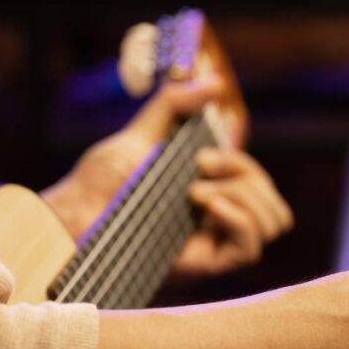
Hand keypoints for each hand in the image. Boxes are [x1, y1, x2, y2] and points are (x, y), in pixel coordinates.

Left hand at [43, 78, 292, 277]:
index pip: (261, 185)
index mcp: (214, 194)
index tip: (201, 155)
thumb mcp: (142, 132)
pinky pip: (250, 249)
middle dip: (249, 177)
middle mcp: (219, 222)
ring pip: (272, 225)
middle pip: (275, 206)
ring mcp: (214, 244)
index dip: (243, 165)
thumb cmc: (100, 179)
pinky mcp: (205, 265)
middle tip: (199, 171)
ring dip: (243, 198)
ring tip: (196, 194)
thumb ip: (176, 104)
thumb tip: (217, 83)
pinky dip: (238, 219)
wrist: (73, 211)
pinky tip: (206, 206)